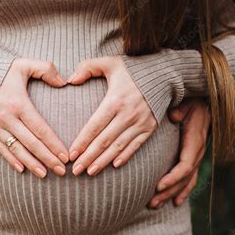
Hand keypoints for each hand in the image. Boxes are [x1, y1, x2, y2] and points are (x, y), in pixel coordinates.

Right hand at [0, 58, 68, 177]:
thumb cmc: (2, 71)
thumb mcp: (24, 65)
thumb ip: (46, 69)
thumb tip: (64, 82)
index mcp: (18, 104)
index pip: (40, 129)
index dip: (54, 144)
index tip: (65, 156)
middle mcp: (6, 118)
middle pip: (31, 143)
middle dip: (48, 159)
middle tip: (61, 171)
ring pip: (16, 150)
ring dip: (32, 164)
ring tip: (45, 174)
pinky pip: (1, 149)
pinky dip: (12, 160)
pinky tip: (22, 169)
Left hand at [67, 56, 156, 175]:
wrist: (166, 73)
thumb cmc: (133, 69)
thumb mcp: (110, 62)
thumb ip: (87, 67)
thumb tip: (69, 80)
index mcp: (115, 100)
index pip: (94, 126)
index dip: (82, 142)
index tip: (71, 154)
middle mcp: (128, 114)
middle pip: (104, 141)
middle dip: (89, 157)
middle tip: (76, 171)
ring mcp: (141, 123)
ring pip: (118, 147)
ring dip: (103, 161)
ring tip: (90, 172)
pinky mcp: (150, 128)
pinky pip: (135, 146)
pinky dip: (125, 156)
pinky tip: (113, 166)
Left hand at [149, 98, 210, 208]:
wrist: (203, 102)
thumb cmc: (191, 102)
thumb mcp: (187, 102)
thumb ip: (180, 109)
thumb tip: (174, 116)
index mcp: (195, 141)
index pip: (185, 165)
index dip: (172, 177)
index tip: (157, 185)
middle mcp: (197, 152)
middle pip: (183, 179)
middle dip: (167, 191)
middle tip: (150, 202)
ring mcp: (196, 157)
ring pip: (185, 182)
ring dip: (171, 194)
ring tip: (154, 205)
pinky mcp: (193, 159)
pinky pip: (189, 179)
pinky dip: (182, 191)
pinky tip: (175, 203)